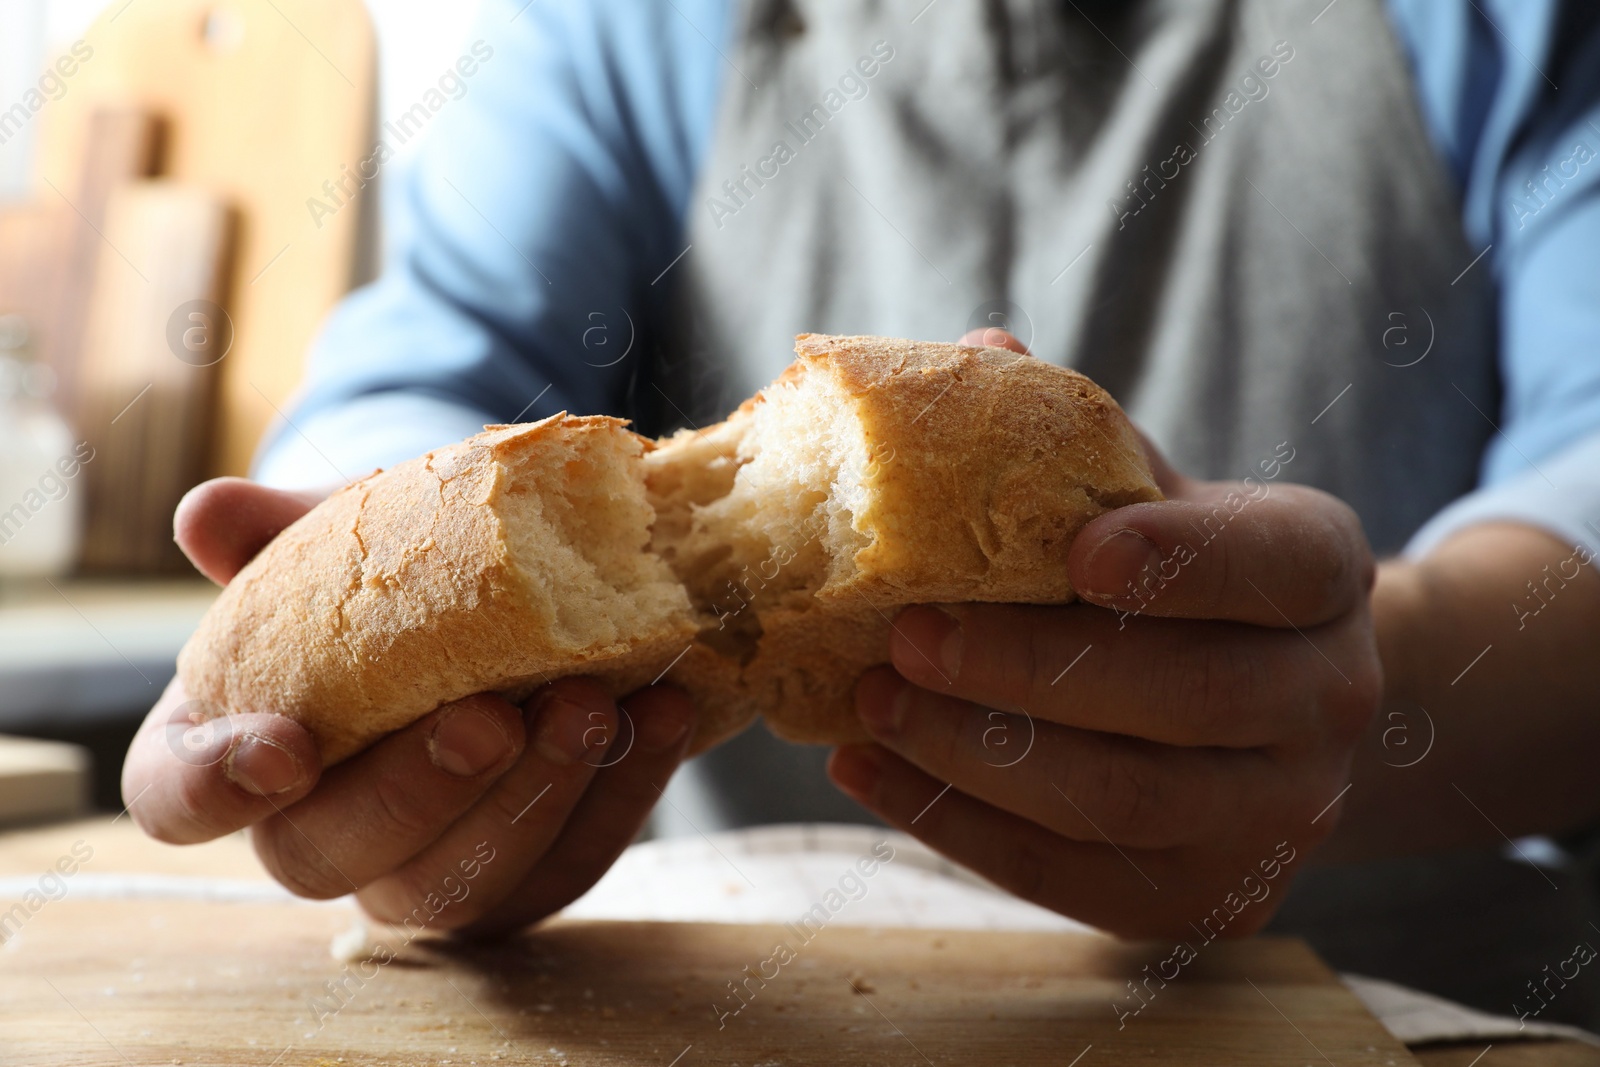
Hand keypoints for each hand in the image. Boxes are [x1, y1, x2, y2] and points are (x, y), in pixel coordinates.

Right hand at [123, 477, 696, 935]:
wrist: (491, 583)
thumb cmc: (388, 567)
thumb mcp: (338, 532)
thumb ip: (278, 530)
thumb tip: (210, 515)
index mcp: (231, 745)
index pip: (178, 799)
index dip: (216, 786)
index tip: (286, 746)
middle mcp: (313, 830)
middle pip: (330, 857)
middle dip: (419, 790)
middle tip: (491, 713)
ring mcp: (418, 867)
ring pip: (458, 885)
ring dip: (533, 798)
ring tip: (594, 705)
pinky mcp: (519, 877)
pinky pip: (567, 866)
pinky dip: (622, 795)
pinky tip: (663, 713)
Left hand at [831, 332, 1380, 938]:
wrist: (1257, 708)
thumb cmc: (1176, 577)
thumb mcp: (1151, 494)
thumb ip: (1075, 440)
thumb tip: (976, 354)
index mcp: (1323, 572)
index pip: (1272, 563)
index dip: (1180, 559)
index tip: (1075, 553)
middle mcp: (1333, 698)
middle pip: (1186, 696)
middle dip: (1027, 668)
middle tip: (907, 634)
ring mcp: (1283, 816)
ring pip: (1121, 798)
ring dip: (974, 752)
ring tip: (870, 701)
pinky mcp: (1212, 899)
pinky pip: (1073, 873)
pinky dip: (955, 825)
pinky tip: (870, 772)